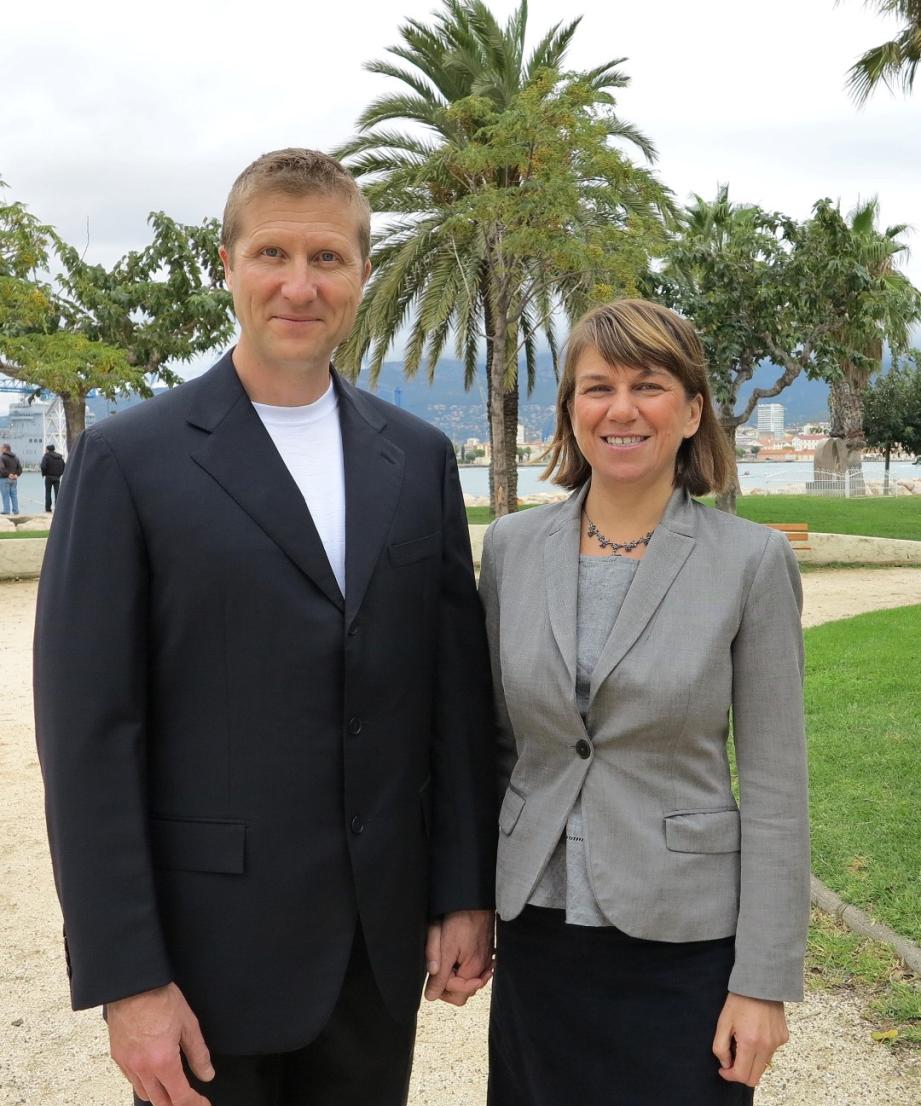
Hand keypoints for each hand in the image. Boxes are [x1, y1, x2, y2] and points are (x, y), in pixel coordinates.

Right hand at [107, 982, 214, 1104]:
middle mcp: (143, 1068)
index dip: (194, 1103)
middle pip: (160, 1102)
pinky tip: (153, 1074)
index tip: (203, 1104)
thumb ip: (198, 1053)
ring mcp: (128, 1064)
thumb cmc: (160, 998)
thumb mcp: (188, 1024)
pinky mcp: (118, 1057)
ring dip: (160, 1096)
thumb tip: (207, 1074)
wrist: (133, 985)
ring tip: (172, 1088)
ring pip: (145, 1094)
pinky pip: (132, 1080)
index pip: (180, 1097)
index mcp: (163, 1061)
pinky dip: (144, 1083)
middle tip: (190, 1098)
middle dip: (177, 1104)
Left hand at [424, 909, 493, 1005]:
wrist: (473, 900)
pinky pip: (476, 974)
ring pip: (469, 984)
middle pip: (464, 994)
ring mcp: (485, 962)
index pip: (455, 993)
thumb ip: (438, 974)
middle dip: (449, 987)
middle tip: (438, 972)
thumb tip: (431, 995)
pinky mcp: (485, 955)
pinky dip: (465, 973)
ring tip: (447, 965)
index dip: (441, 985)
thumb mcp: (444, 945)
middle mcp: (482, 968)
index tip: (436, 971)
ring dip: (457, 979)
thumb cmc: (461, 917)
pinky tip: (457, 963)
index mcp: (472, 968)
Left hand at [712, 992, 788, 1087]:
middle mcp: (767, 1046)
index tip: (724, 1068)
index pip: (742, 1075)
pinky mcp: (783, 1037)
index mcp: (750, 1043)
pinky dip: (761, 1049)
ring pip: (763, 1065)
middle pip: (755, 1077)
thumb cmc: (740, 1000)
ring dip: (752, 1060)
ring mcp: (778, 1043)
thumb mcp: (723, 1022)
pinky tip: (755, 1032)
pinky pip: (771, 1051)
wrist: (761, 982)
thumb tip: (726, 1064)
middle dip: (741, 1072)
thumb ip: (720, 1047)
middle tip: (732, 1058)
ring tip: (743, 1040)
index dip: (730, 1075)